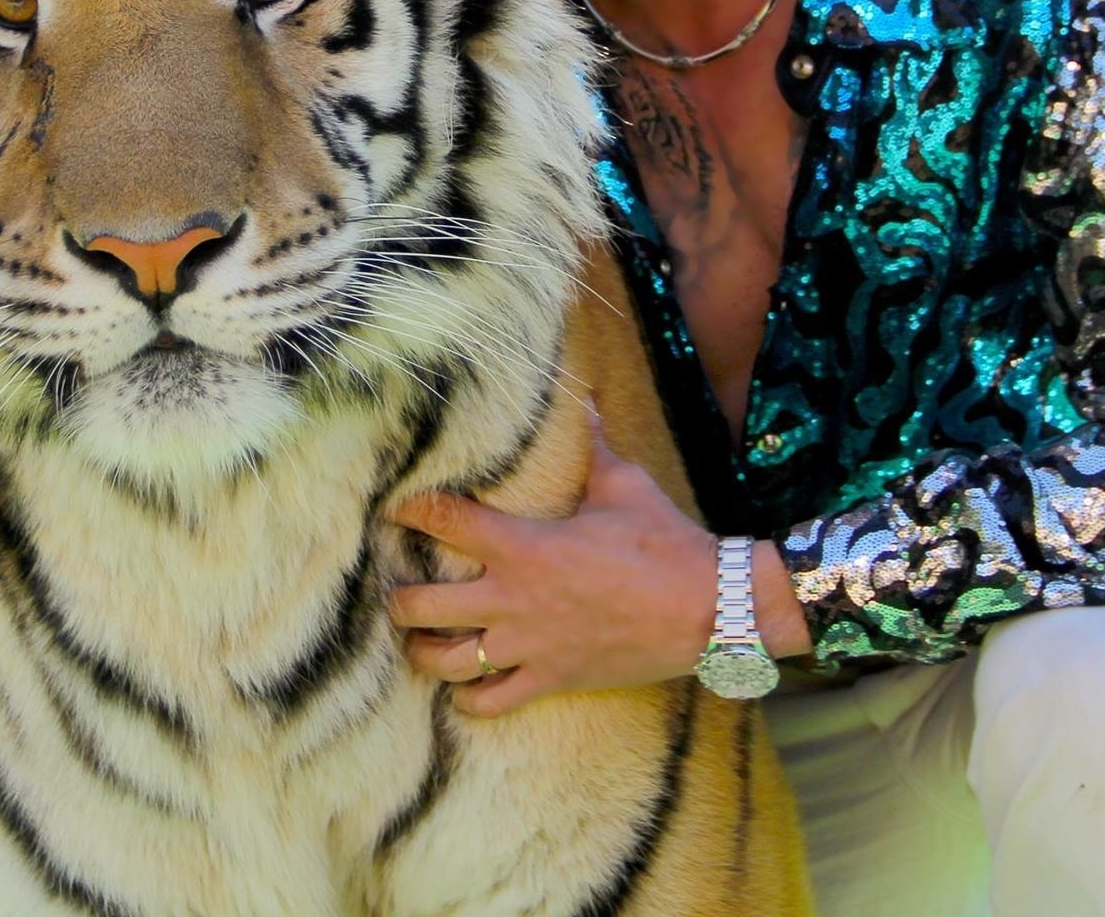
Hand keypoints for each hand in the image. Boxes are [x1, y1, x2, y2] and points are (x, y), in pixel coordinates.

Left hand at [388, 424, 718, 716]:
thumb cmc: (663, 542)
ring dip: (421, 650)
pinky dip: (468, 699)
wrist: (707, 608)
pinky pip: (491, 702)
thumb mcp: (624, 486)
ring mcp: (528, 645)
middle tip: (397, 588)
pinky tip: (463, 689)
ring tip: (417, 639)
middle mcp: (513, 598)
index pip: (446, 521)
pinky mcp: (551, 678)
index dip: (414, 510)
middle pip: (421, 604)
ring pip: (444, 661)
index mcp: (524, 545)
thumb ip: (593, 447)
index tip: (399, 508)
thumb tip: (587, 402)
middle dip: (399, 597)